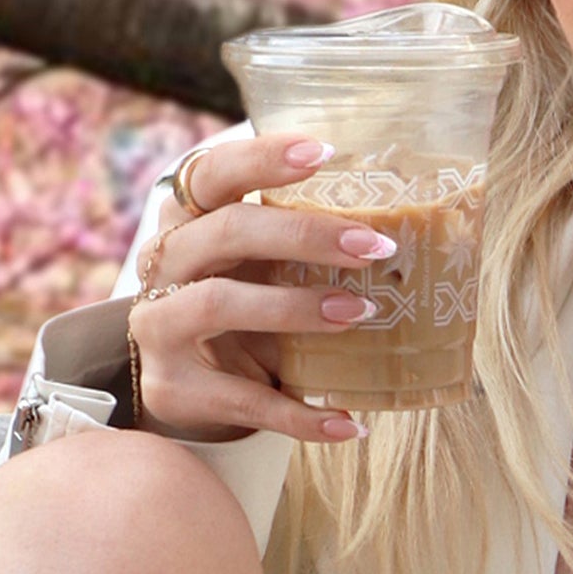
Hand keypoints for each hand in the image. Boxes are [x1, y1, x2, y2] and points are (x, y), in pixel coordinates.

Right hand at [128, 134, 396, 442]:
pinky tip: (348, 422)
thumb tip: (413, 231)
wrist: (193, 389)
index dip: (261, 158)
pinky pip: (242, 399)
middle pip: (225, 232)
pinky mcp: (173, 389)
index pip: (211, 172)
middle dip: (303, 233)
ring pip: (216, 304)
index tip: (324, 151)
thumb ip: (305, 242)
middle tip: (373, 246)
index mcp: (188, 220)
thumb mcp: (262, 264)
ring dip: (294, 307)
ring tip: (360, 311)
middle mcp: (163, 265)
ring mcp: (159, 327)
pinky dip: (299, 414)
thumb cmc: (246, 304)